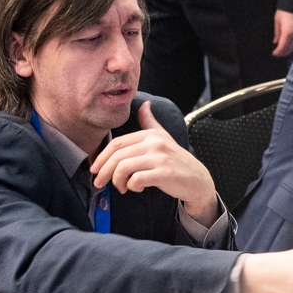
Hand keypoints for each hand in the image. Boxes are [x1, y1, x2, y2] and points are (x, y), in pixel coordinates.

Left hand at [89, 100, 220, 224]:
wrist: (198, 180)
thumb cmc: (177, 161)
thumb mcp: (164, 137)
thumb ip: (150, 122)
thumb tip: (144, 104)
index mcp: (151, 134)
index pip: (117, 143)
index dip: (102, 157)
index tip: (95, 169)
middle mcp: (155, 143)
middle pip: (118, 156)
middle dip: (104, 172)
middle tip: (99, 183)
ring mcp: (160, 158)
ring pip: (124, 168)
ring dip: (117, 181)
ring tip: (122, 187)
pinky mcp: (164, 173)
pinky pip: (136, 180)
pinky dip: (132, 186)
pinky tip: (137, 188)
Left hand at [273, 10, 292, 55]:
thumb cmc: (286, 10)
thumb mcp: (277, 20)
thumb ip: (277, 33)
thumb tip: (276, 42)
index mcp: (287, 32)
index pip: (283, 48)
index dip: (278, 52)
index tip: (274, 53)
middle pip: (290, 49)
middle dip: (284, 52)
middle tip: (279, 53)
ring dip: (291, 49)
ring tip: (286, 49)